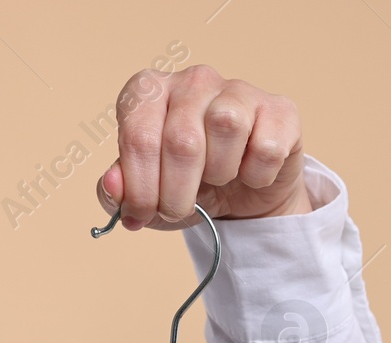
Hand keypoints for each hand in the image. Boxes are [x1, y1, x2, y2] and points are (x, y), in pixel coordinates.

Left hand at [95, 66, 311, 229]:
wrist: (245, 195)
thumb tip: (112, 187)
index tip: (141, 214)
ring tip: (218, 178)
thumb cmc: (190, 186)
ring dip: (220, 171)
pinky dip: (256, 174)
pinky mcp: (278, 109)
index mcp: (150, 91)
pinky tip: (250, 173)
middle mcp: (192, 80)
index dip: (139, 186)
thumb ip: (117, 191)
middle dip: (177, 192)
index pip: (138, 135)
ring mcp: (238, 90)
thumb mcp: (147, 194)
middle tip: (178, 210)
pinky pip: (266, 146)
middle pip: (182, 139)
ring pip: (227, 127)